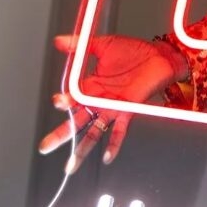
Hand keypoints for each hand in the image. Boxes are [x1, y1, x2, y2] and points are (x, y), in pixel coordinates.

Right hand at [38, 34, 187, 172]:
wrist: (160, 55)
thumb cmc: (135, 51)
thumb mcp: (103, 45)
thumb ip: (80, 44)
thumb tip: (59, 41)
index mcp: (91, 85)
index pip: (71, 99)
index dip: (63, 102)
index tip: (57, 102)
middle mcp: (100, 99)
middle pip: (77, 121)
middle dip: (61, 135)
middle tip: (46, 147)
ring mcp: (114, 107)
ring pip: (94, 131)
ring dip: (82, 147)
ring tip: (71, 165)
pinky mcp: (129, 110)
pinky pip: (120, 131)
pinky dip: (114, 144)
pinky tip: (107, 157)